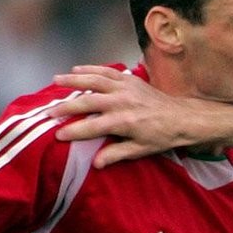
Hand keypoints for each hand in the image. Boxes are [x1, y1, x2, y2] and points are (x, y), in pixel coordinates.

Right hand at [49, 65, 196, 167]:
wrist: (183, 118)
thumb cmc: (162, 136)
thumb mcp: (141, 150)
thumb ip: (117, 154)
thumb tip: (95, 163)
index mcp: (124, 121)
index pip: (92, 127)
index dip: (73, 131)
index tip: (58, 135)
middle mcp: (123, 102)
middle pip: (88, 101)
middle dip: (67, 106)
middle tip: (49, 111)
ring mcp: (127, 88)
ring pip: (95, 80)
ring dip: (74, 79)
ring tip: (56, 80)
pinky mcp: (132, 80)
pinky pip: (109, 71)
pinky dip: (93, 69)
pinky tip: (78, 69)